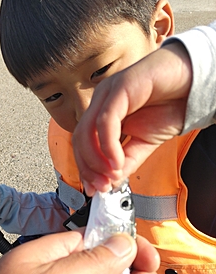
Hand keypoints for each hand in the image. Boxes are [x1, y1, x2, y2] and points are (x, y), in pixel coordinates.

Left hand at [73, 42, 191, 194]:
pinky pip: (106, 120)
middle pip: (79, 139)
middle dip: (88, 168)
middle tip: (102, 187)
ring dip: (96, 160)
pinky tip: (117, 161)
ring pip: (86, 131)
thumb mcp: (144, 144)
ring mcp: (108, 93)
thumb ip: (126, 162)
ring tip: (112, 175)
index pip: (82, 145)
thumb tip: (110, 182)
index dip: (85, 169)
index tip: (94, 189)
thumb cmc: (169, 105)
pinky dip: (107, 145)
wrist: (193, 83)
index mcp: (103, 114)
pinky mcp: (120, 87)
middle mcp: (101, 103)